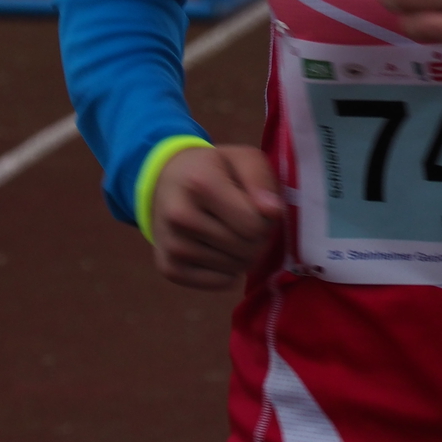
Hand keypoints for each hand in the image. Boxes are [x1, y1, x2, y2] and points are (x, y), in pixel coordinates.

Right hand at [150, 144, 282, 290]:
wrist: (168, 181)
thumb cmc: (214, 169)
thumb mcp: (243, 159)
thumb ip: (261, 180)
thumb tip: (273, 213)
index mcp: (201, 183)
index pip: (253, 225)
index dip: (265, 219)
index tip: (255, 206)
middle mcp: (180, 216)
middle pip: (246, 249)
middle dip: (257, 238)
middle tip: (245, 220)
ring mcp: (171, 245)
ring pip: (234, 268)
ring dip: (243, 254)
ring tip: (230, 230)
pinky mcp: (168, 267)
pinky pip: (219, 283)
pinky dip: (228, 270)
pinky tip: (218, 248)